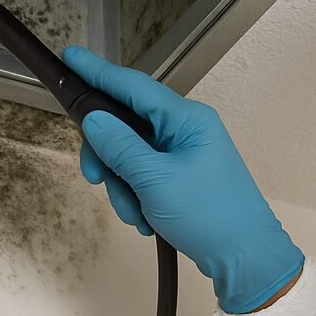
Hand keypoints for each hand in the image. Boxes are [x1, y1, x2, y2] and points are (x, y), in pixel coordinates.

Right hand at [61, 46, 303, 313]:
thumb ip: (120, 146)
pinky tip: (146, 222)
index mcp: (187, 119)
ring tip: (136, 216)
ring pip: (130, 156)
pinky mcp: (181, 178)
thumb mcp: (156, 181)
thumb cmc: (209, 215)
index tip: (69, 57)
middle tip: (96, 179)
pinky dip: (137, 198)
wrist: (245, 259)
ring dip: (123, 187)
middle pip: (126, 125)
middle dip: (108, 156)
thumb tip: (92, 119)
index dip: (98, 73)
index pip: (134, 86)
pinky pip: (143, 177)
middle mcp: (185, 129)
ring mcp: (184, 154)